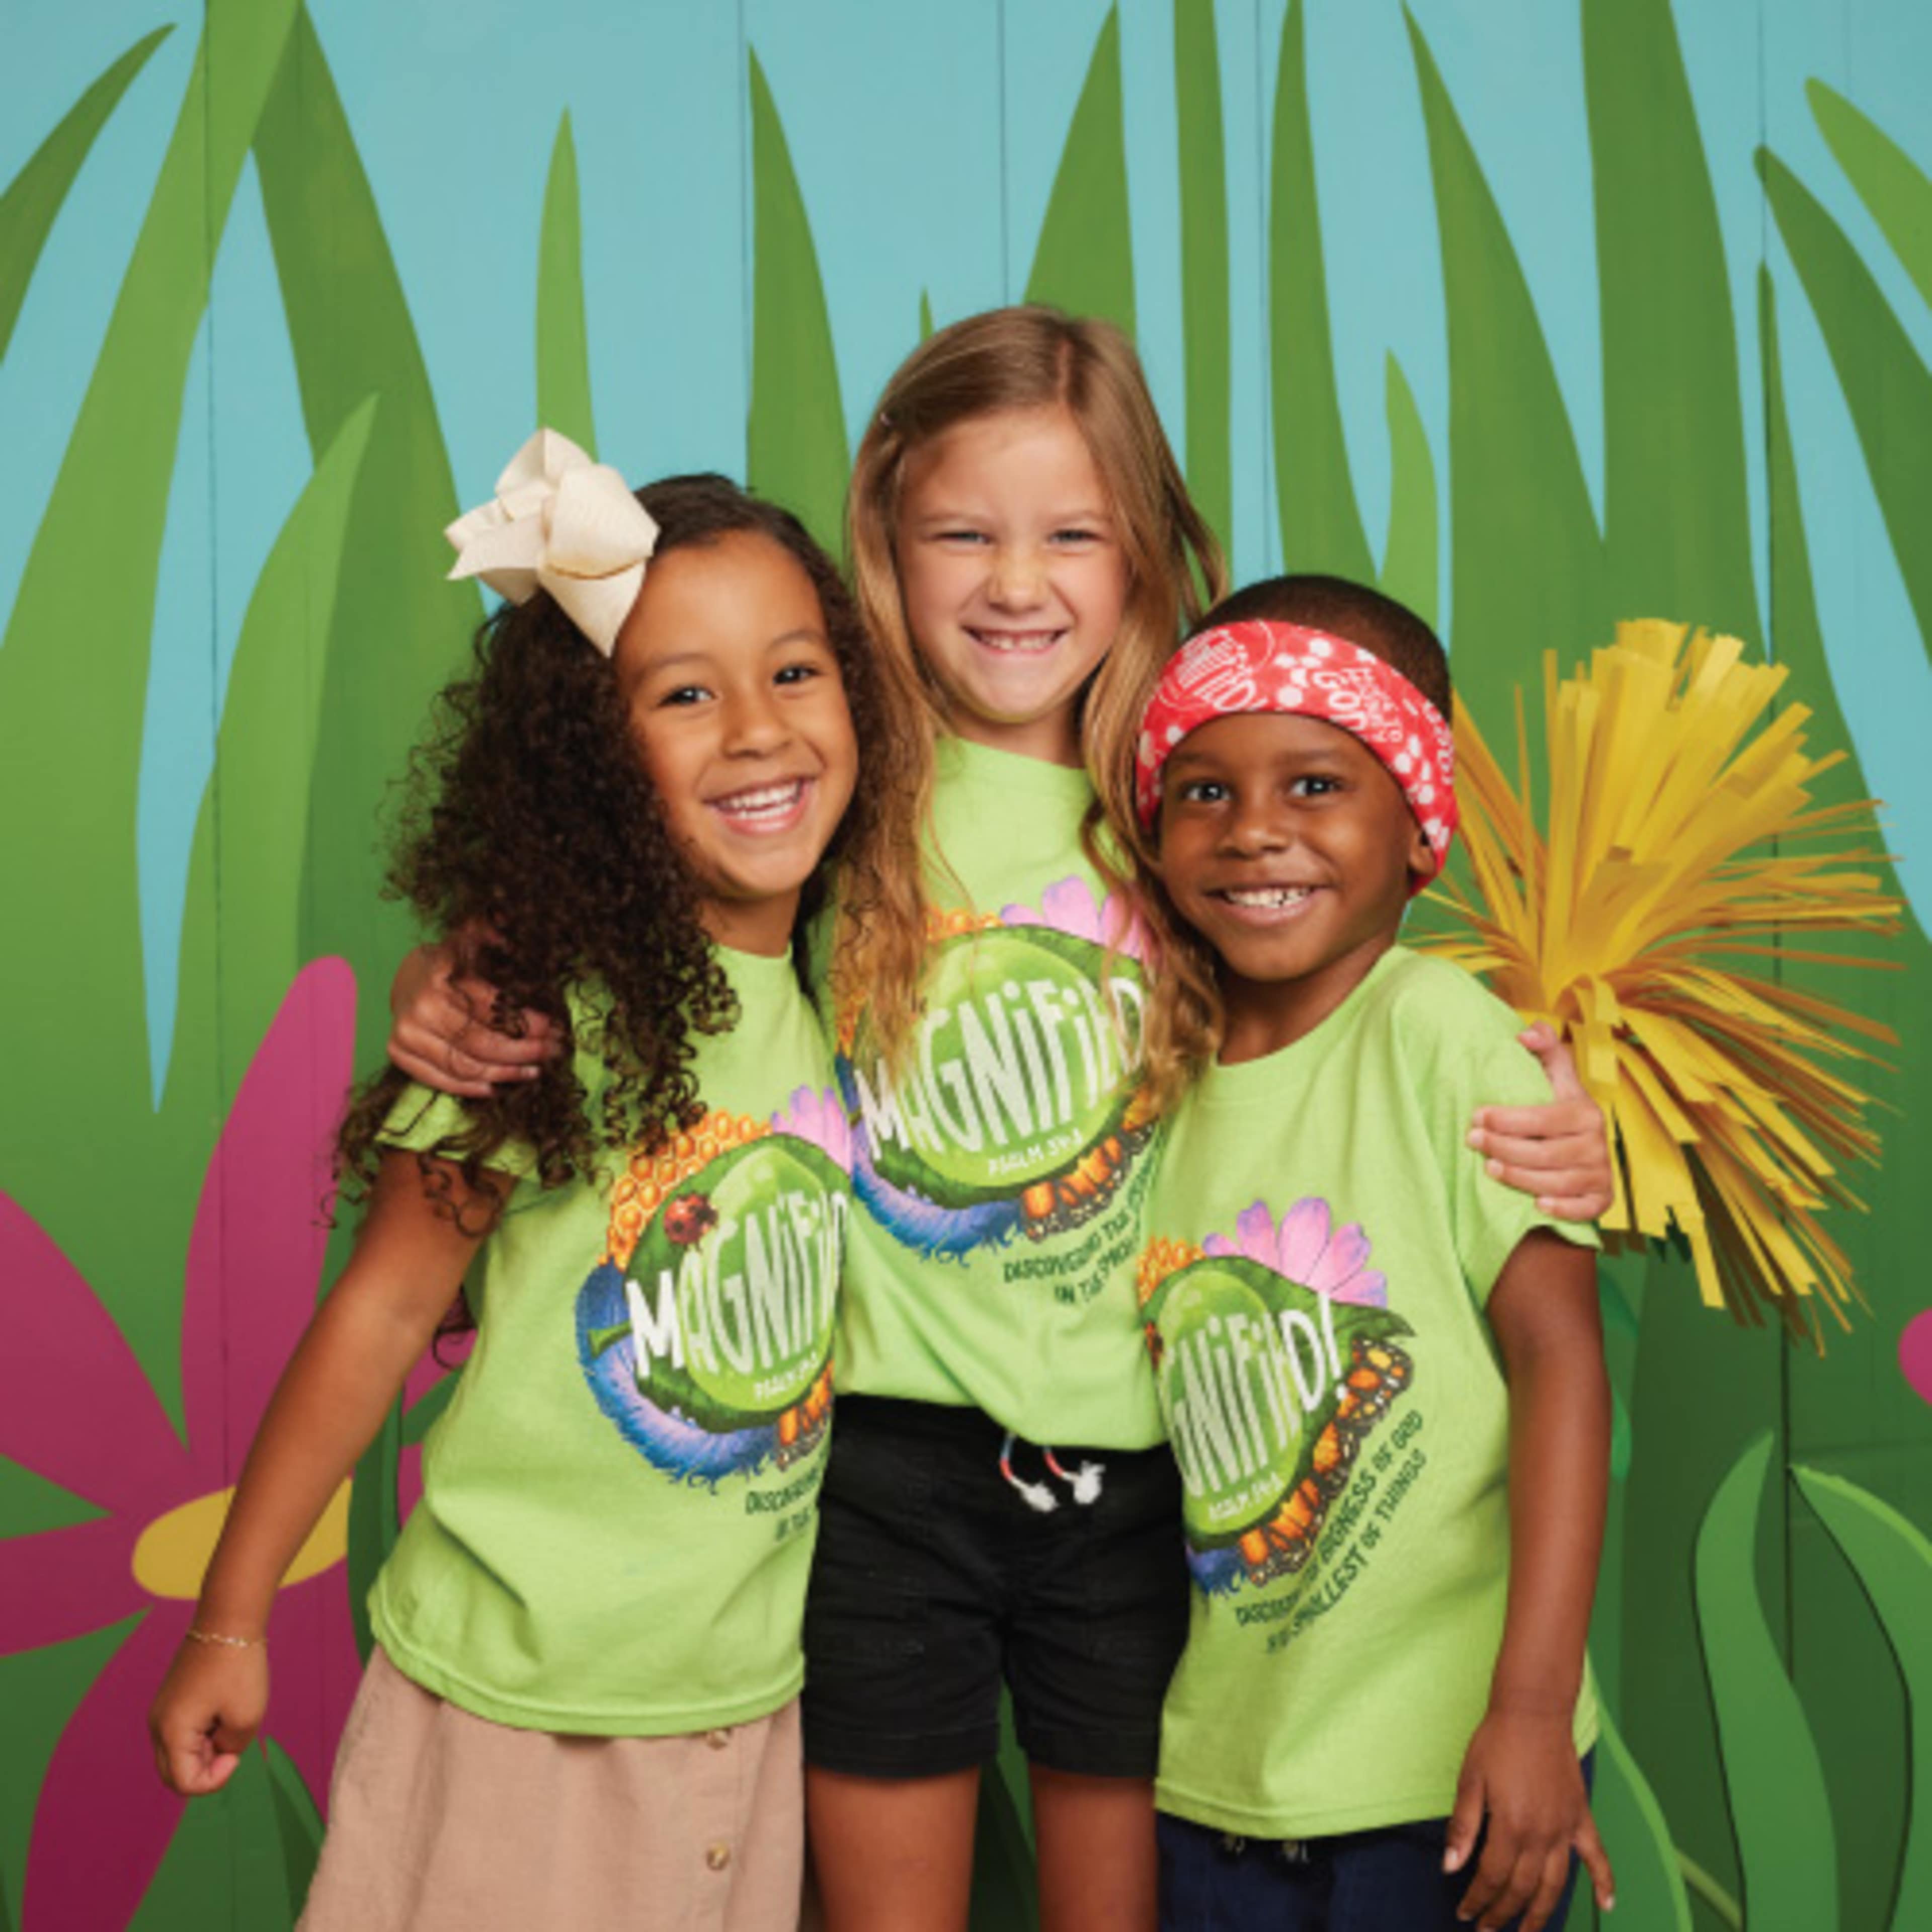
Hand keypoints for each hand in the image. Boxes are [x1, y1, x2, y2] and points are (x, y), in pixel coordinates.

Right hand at [149, 1637, 269, 1795]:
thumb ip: (230, 1749)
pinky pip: (183, 1733)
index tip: (236, 1753)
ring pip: (179, 1754)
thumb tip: (219, 1752)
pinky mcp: (172, 1700)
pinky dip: (204, 1733)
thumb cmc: (238, 1668)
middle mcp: (157, 1725)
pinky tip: (224, 1710)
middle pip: (174, 1774)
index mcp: (170, 1732)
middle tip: (232, 1741)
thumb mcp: (246, 1717)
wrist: (228, 1621)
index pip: (184, 1783)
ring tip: (230, 1719)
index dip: (214, 1780)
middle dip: (207, 1769)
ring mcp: (162, 1711)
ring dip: (206, 1750)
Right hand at [388, 942, 557, 1097]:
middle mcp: (418, 1012)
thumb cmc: (446, 962)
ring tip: (534, 1070)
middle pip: (482, 1045)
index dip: (527, 1022)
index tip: (554, 1028)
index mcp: (438, 981)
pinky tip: (498, 1087)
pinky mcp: (399, 1055)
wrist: (405, 978)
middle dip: (524, 1051)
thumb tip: (509, 922)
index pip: (493, 1011)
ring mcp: (405, 1037)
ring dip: (505, 1073)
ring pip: (465, 1068)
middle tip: (552, 1052)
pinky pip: (441, 1081)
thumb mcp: (467, 941)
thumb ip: (488, 932)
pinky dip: (471, 1088)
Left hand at [1444, 1709, 1613, 1929]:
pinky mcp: (1581, 1817)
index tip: (1464, 1912)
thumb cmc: (1496, 1741)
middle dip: (1503, 1913)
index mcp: (1510, 1825)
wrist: (1533, 1712)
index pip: (1492, 1877)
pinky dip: (1605, 1882)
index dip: (1477, 1899)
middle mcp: (1541, 1834)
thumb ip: (1463, 1826)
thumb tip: (1450, 1866)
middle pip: (1522, 1888)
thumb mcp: (1469, 1779)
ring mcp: (1565, 1828)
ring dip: (1541, 1913)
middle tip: (1487, 1927)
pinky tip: (1607, 1906)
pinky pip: (1598, 1857)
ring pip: (1555, 1885)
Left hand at [1468, 1024, 1613, 1220]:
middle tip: (1473, 1141)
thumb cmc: (1556, 1112)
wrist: (1580, 1152)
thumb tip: (1527, 1033)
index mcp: (1584, 1110)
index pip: (1542, 1117)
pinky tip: (1536, 1205)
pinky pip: (1582, 1209)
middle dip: (1503, 1147)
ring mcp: (1601, 1172)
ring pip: (1555, 1181)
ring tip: (1488, 1168)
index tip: (1476, 1115)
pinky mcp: (1602, 1199)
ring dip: (1519, 1177)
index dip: (1507, 1118)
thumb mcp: (1554, 1078)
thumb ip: (1545, 1050)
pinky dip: (1560, 1208)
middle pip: (1544, 1152)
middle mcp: (1596, 1142)